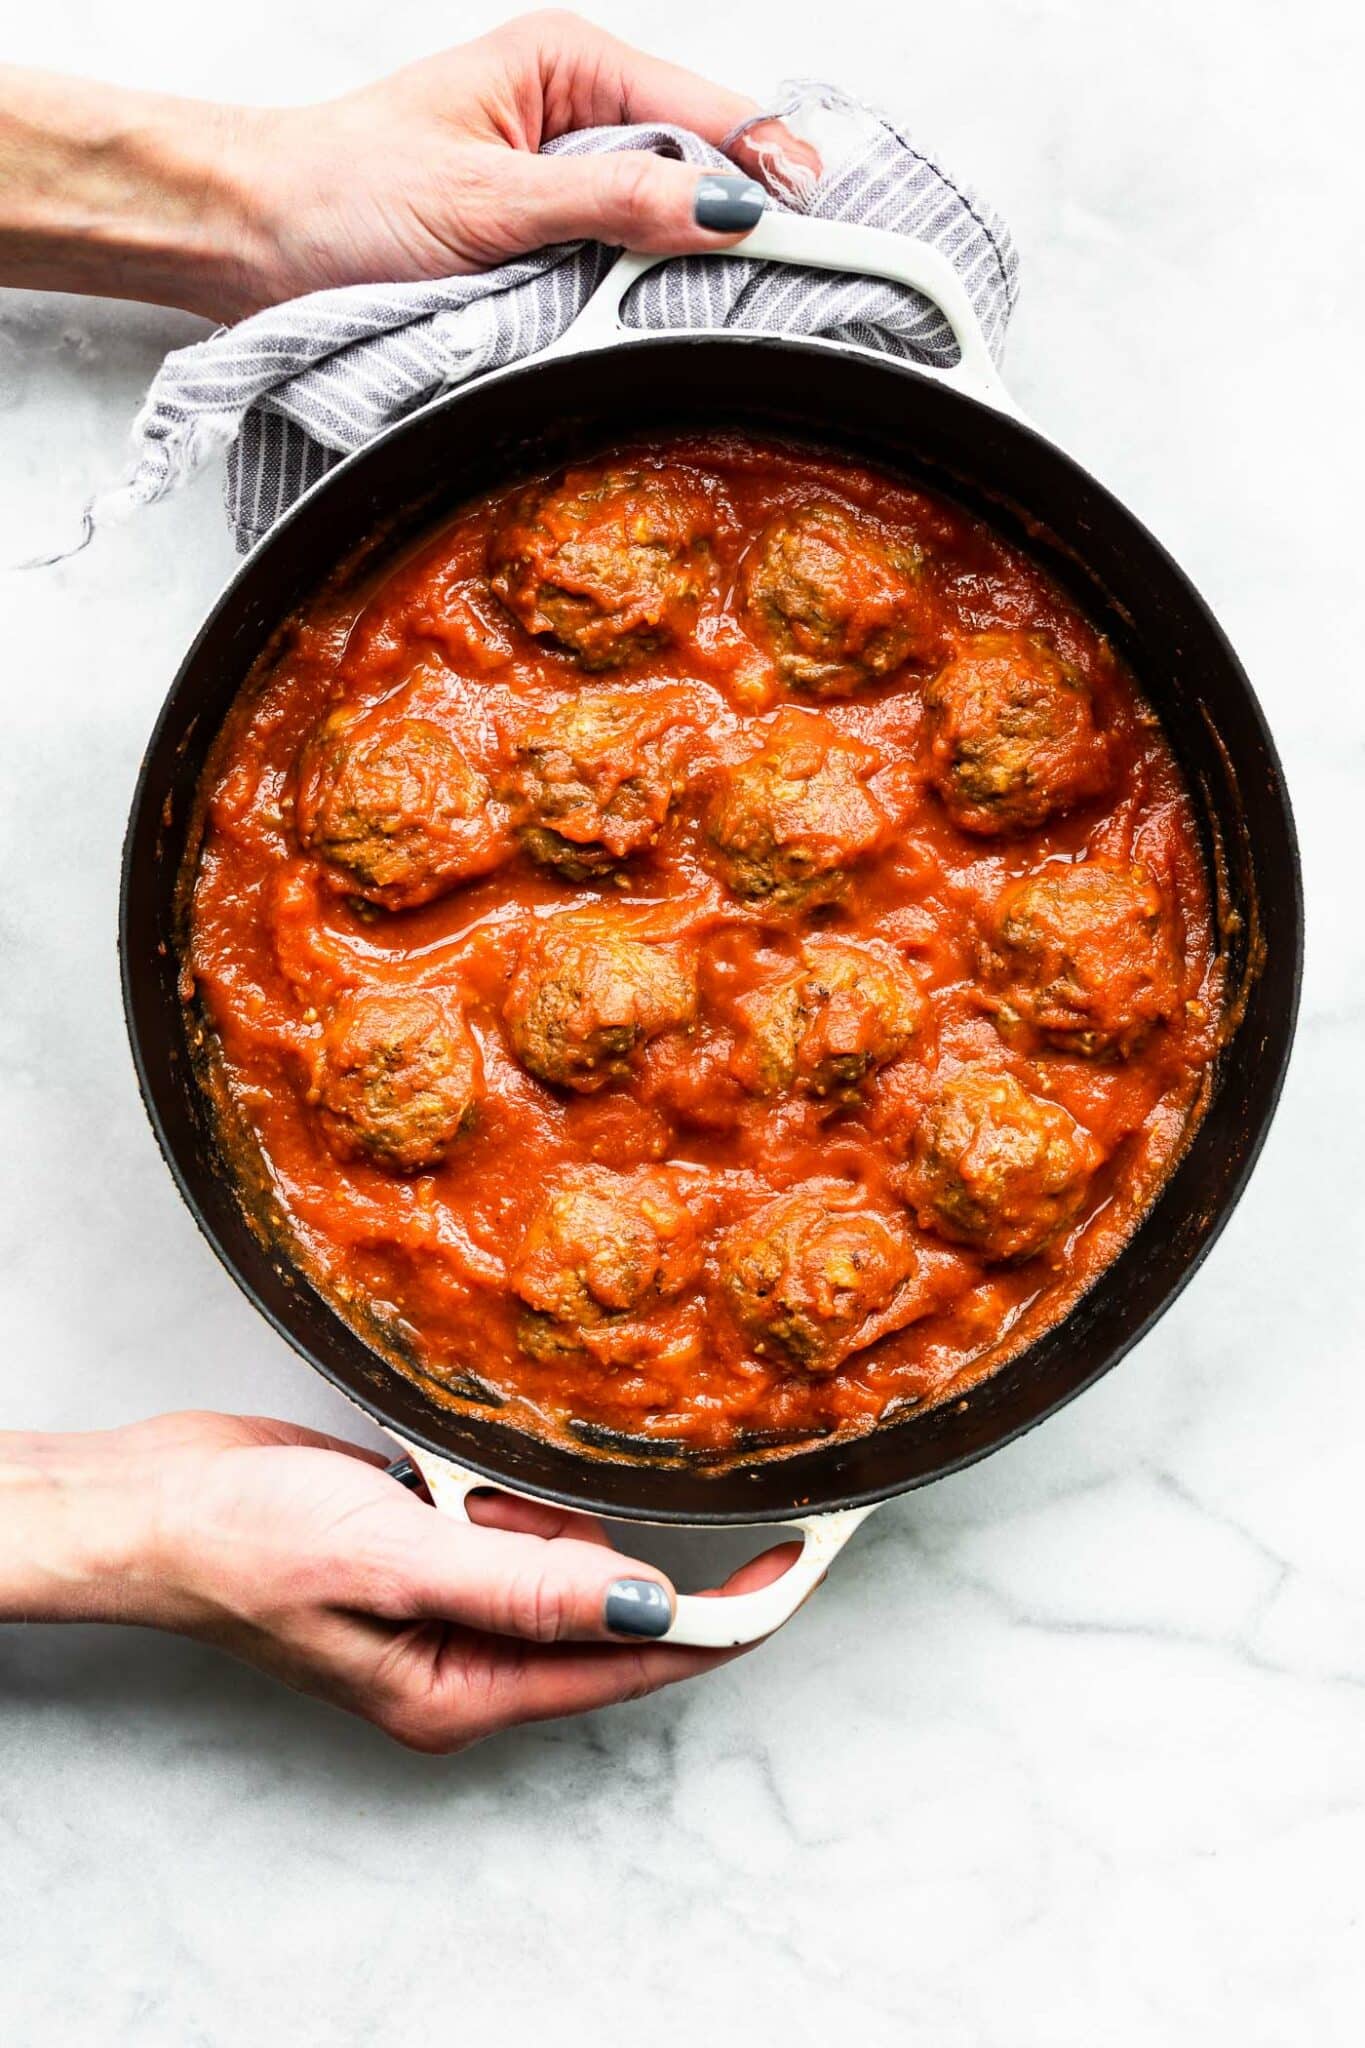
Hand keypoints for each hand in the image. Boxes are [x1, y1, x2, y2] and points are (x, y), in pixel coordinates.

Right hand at [0, 1411, 794, 1751]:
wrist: (155, 1504)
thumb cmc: (249, 1546)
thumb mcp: (396, 1565)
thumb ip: (523, 1586)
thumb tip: (647, 1604)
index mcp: (467, 1688)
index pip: (635, 1658)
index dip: (726, 1617)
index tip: (802, 1568)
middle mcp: (470, 1651)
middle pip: (608, 1604)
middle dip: (652, 1544)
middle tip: (722, 1484)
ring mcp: (450, 1595)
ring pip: (563, 1548)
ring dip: (569, 1503)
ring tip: (546, 1465)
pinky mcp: (432, 1540)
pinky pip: (513, 1513)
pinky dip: (521, 1480)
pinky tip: (498, 1451)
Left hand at [237, 10, 787, 313]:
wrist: (254, 238)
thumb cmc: (341, 193)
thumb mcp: (488, 203)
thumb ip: (610, 206)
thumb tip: (719, 210)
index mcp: (566, 64)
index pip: (703, 112)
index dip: (765, 168)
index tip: (818, 224)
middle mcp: (570, 112)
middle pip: (694, 170)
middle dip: (725, 227)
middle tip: (778, 285)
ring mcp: (559, 177)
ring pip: (658, 225)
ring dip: (671, 272)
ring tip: (710, 308)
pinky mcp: (540, 236)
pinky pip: (614, 266)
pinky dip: (627, 297)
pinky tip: (639, 318)